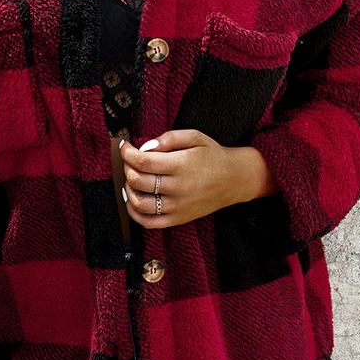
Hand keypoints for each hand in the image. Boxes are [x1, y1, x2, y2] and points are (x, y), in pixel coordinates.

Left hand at [119, 129, 269, 227]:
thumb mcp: (196, 137)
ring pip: (139, 203)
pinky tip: (133, 200)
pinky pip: (149, 222)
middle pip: (137, 180)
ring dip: (128, 189)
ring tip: (132, 178)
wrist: (235, 179)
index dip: (127, 153)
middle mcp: (178, 187)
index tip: (125, 147)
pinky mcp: (179, 219)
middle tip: (130, 160)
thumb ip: (169, 138)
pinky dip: (135, 213)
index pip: (142, 161)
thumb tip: (146, 145)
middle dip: (127, 167)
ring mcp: (178, 206)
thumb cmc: (214, 156)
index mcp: (181, 164)